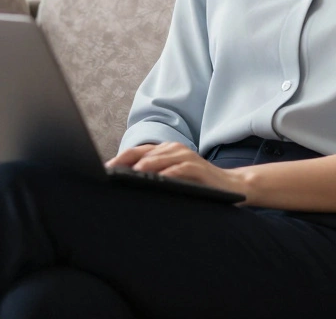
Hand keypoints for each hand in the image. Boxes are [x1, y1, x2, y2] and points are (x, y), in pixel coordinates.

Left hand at [105, 141, 251, 205]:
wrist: (231, 186)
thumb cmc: (198, 184)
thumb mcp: (173, 177)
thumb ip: (155, 177)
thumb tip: (127, 185)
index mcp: (165, 150)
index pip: (136, 152)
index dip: (119, 160)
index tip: (104, 171)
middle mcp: (174, 149)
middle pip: (142, 153)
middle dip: (123, 163)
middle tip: (108, 173)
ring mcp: (186, 156)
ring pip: (157, 159)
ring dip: (141, 168)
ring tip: (126, 176)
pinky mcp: (196, 167)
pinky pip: (177, 169)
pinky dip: (164, 175)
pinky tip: (154, 182)